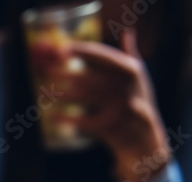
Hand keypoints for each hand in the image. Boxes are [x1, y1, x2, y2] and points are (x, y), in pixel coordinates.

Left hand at [47, 30, 168, 181]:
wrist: (145, 141)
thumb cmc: (138, 103)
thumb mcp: (139, 79)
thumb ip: (130, 55)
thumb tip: (127, 31)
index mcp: (134, 72)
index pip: (107, 57)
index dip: (84, 51)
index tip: (63, 48)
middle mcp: (129, 89)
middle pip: (93, 78)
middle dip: (68, 74)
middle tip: (46, 72)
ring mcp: (122, 110)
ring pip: (89, 98)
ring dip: (65, 94)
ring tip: (47, 92)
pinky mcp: (113, 129)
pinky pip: (87, 122)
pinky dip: (69, 119)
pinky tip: (53, 116)